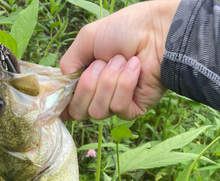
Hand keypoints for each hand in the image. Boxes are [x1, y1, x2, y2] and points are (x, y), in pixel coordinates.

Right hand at [59, 0, 180, 120]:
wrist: (157, 31)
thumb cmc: (125, 30)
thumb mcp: (87, 39)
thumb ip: (68, 64)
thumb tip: (62, 89)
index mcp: (85, 80)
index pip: (68, 106)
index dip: (64, 103)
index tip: (63, 94)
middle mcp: (98, 96)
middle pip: (79, 111)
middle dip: (88, 84)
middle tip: (103, 62)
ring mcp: (115, 104)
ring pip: (97, 111)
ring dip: (109, 81)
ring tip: (122, 61)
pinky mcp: (133, 110)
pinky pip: (118, 107)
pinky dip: (125, 84)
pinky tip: (135, 68)